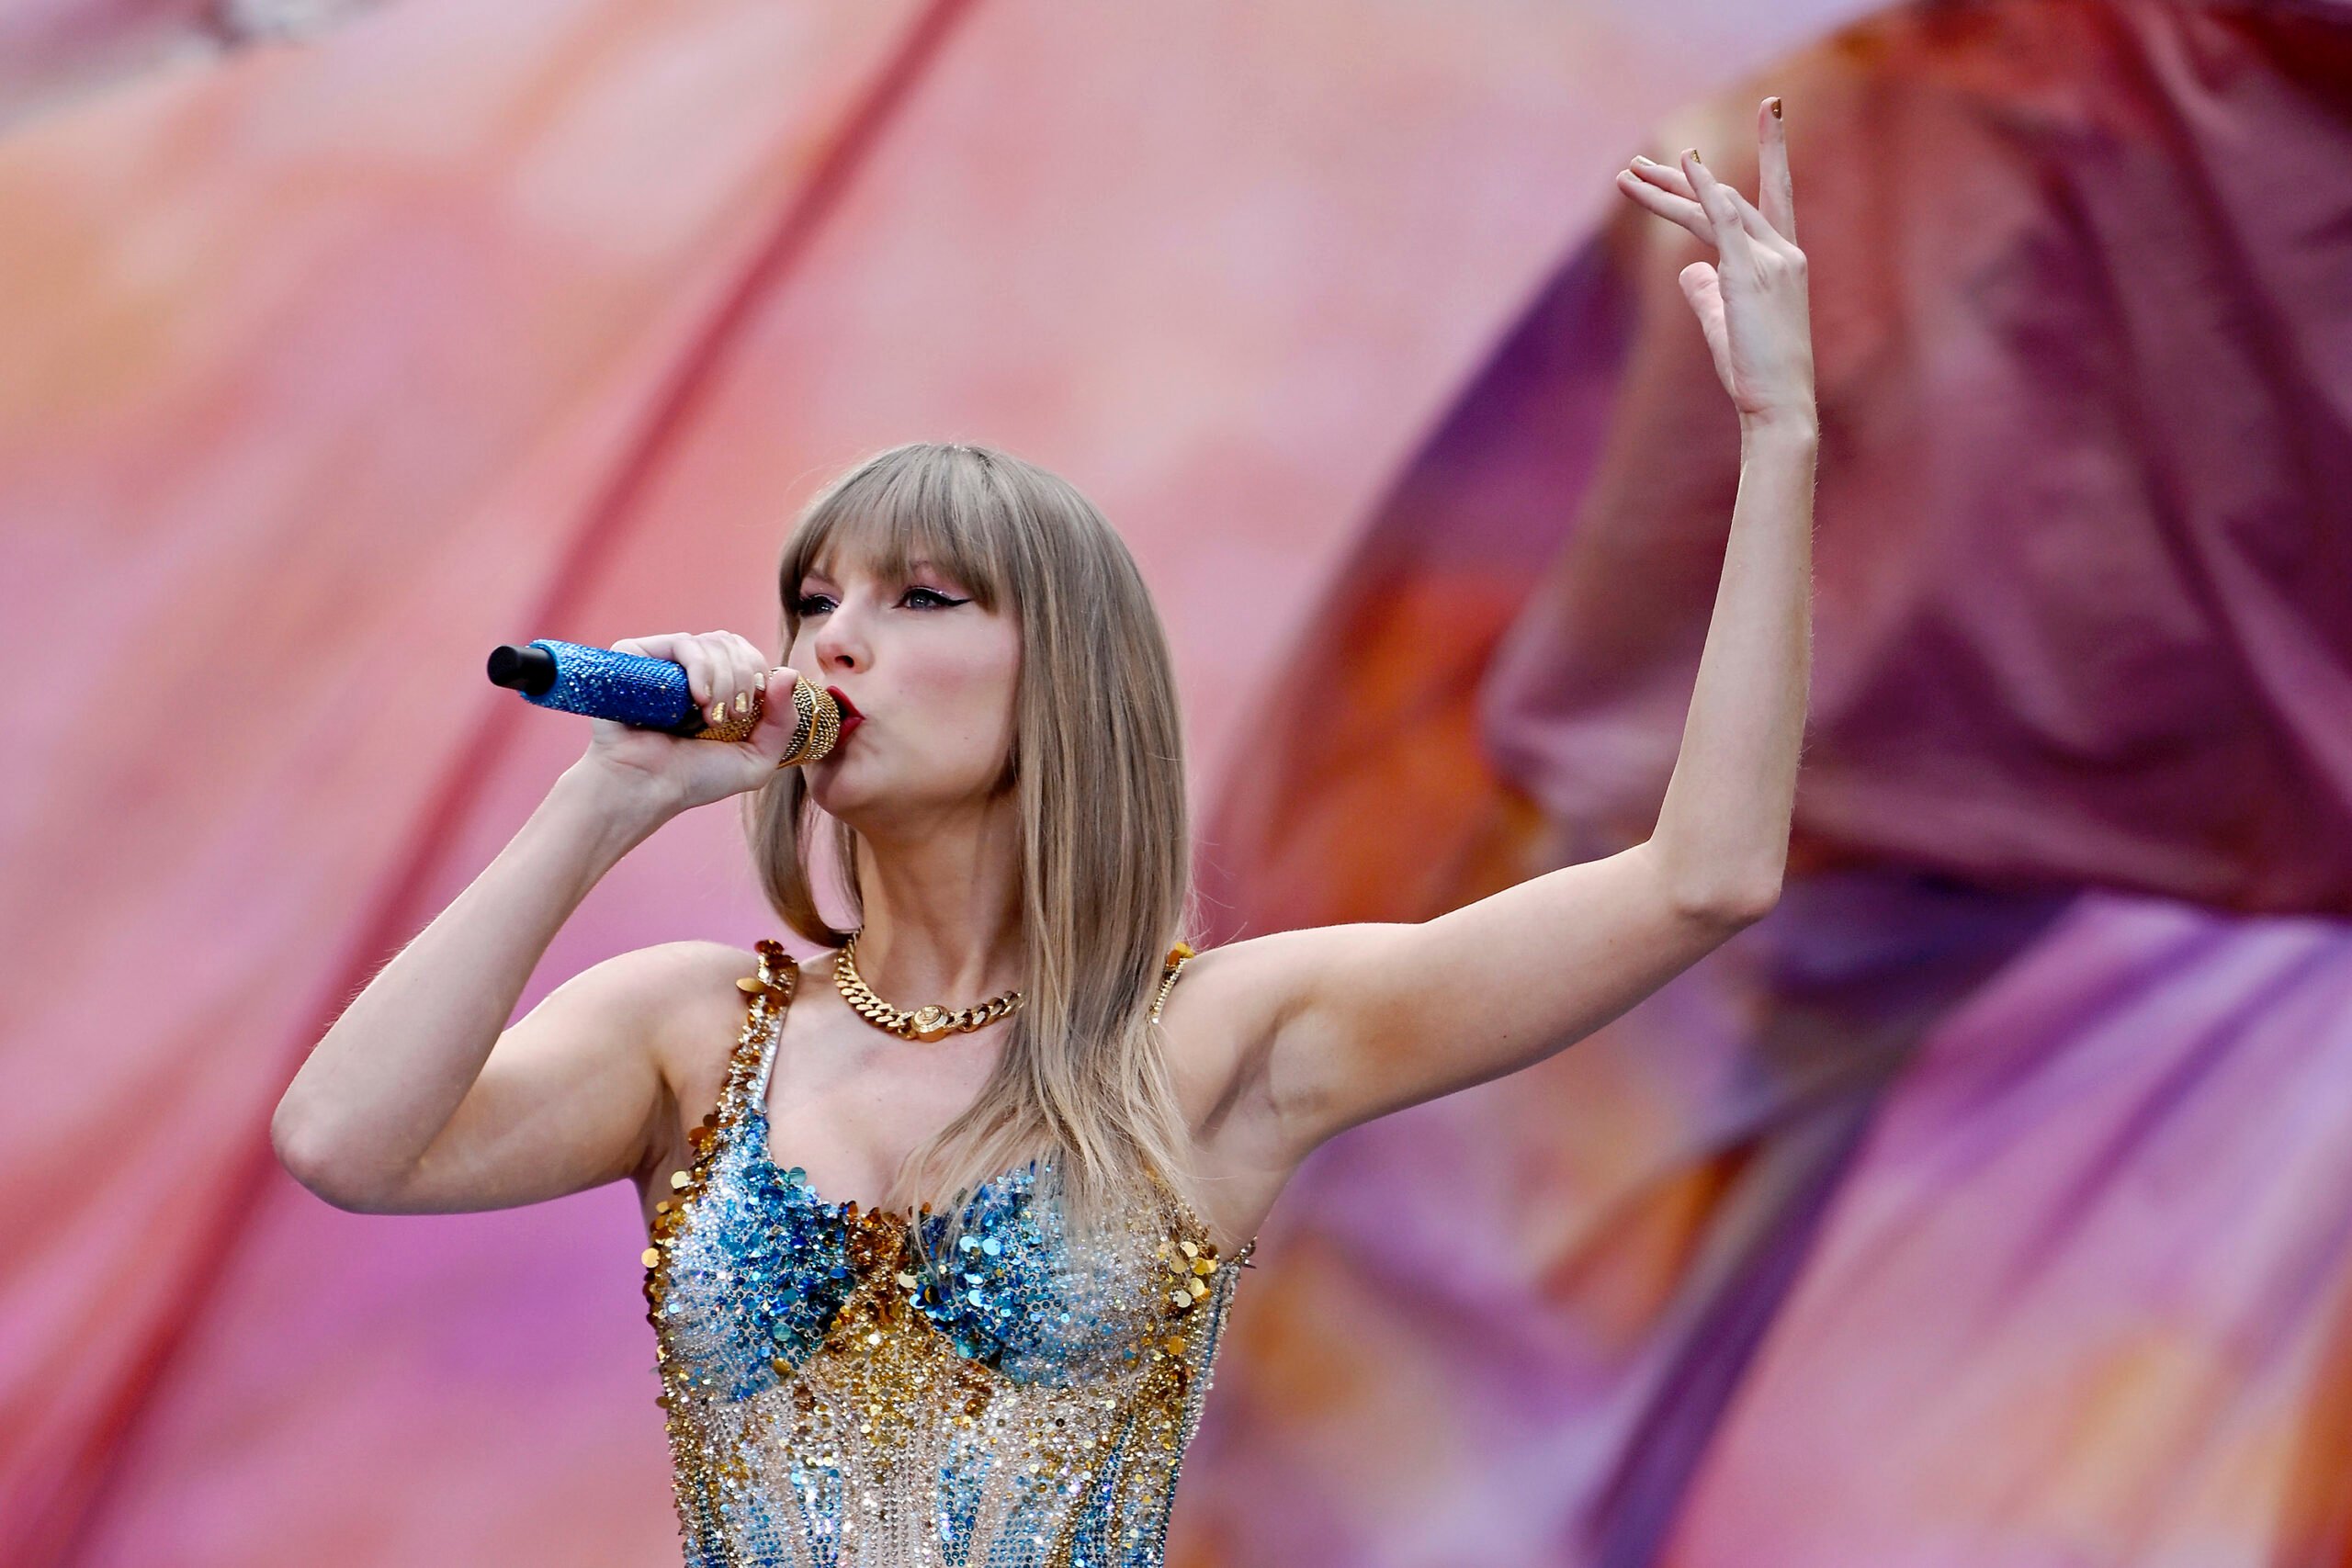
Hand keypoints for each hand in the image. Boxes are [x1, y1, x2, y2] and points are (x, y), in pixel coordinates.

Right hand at [576, 630, 809, 811]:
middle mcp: (690, 671)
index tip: (749, 712)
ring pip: (714, 642)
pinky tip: (697, 699)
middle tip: (732, 716)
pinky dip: (701, 669)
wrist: (645, 787)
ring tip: (710, 716)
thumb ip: (783, 721)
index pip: (748, 654)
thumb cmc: (694, 778)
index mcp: (716, 687)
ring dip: (724, 680)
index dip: (758, 674)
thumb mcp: (756, 759)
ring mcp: (664, 662)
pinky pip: (684, 644)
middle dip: (744, 679)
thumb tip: (789, 673)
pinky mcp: (638, 657)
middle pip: (734, 644)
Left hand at [1615, 96, 1814, 429]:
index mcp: (1784, 260)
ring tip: (1627, 174)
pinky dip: (1702, 190)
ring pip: (1712, 208)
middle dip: (1679, 180)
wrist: (1780, 405)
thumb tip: (1687, 272)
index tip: (1769, 110)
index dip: (1772, 151)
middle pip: (1725, 199)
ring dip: (1667, 188)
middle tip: (1637, 165)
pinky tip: (1685, 166)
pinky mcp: (1750, 273)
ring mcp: (1771, 259)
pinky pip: (1723, 220)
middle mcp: (1783, 251)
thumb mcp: (1726, 326)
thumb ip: (1707, 293)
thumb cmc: (1755, 375)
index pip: (1774, 195)